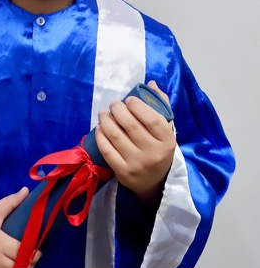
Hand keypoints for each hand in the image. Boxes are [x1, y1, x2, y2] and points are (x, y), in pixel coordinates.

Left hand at [95, 81, 175, 206]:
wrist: (154, 183)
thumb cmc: (158, 148)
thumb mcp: (166, 130)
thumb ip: (160, 106)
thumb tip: (151, 84)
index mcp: (167, 140)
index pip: (152, 119)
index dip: (138, 106)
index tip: (128, 100)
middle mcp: (153, 153)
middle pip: (131, 125)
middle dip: (117, 110)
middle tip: (113, 105)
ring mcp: (137, 164)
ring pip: (116, 136)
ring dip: (106, 120)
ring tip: (103, 114)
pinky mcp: (123, 172)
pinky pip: (107, 150)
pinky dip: (100, 136)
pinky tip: (100, 128)